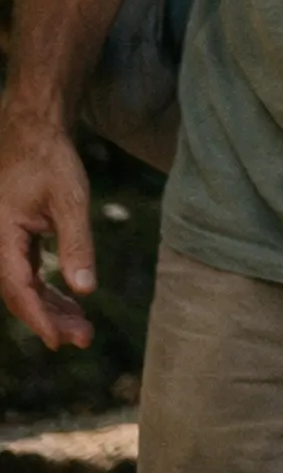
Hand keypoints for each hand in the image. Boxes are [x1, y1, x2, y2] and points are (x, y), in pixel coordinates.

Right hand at [0, 112, 96, 348]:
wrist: (34, 130)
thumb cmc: (51, 160)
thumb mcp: (71, 200)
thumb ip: (77, 245)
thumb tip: (85, 289)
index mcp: (1, 236)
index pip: (18, 289)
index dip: (38, 318)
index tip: (59, 342)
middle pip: (19, 293)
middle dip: (50, 319)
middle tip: (83, 339)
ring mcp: (2, 240)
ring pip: (23, 285)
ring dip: (50, 307)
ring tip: (82, 328)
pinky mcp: (13, 236)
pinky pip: (26, 271)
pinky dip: (47, 288)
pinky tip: (70, 300)